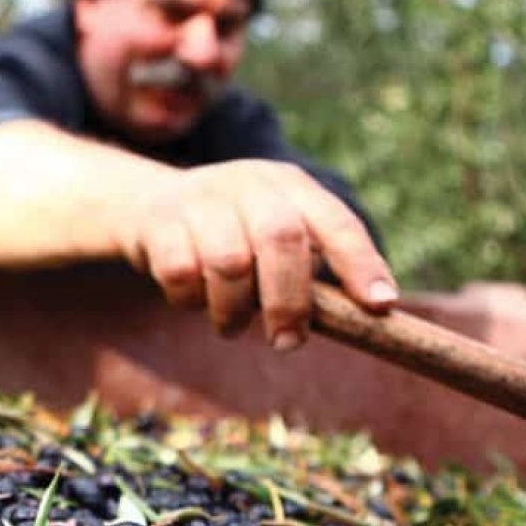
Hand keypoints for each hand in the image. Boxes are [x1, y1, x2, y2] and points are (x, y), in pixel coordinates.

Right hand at [115, 159, 397, 348]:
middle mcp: (248, 183)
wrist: (146, 204)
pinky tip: (193, 301)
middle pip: (281, 239)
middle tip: (287, 342)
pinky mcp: (158, 222)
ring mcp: (200, 199)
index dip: (361, 264)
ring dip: (234, 310)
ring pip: (229, 263)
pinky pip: (182, 274)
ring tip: (232, 325)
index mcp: (289, 186)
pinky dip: (190, 301)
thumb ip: (308, 267)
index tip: (379, 306)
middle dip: (289, 301)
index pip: (336, 222)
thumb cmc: (229, 233)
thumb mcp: (271, 233)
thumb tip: (363, 317)